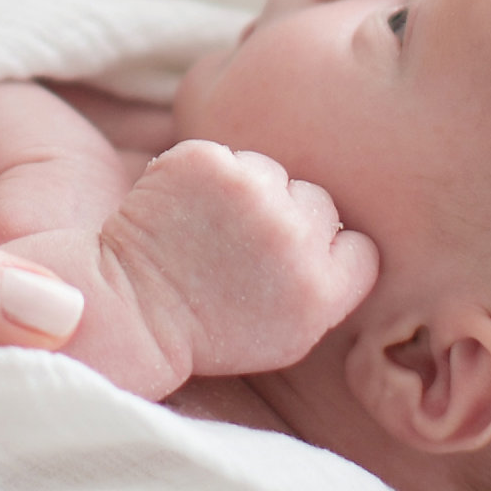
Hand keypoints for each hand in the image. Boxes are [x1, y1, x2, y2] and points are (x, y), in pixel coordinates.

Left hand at [102, 139, 377, 380]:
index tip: (292, 262)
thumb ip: (327, 286)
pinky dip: (207, 175)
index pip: (360, 248)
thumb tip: (349, 233)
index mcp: (320, 290)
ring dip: (247, 190)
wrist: (130, 311)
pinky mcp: (209, 163)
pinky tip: (186, 209)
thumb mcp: (288, 333)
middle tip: (242, 247)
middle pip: (319, 201)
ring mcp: (250, 196)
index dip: (328, 251)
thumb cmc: (208, 326)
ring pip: (273, 171)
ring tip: (210, 229)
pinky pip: (227, 156)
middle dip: (287, 215)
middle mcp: (292, 238)